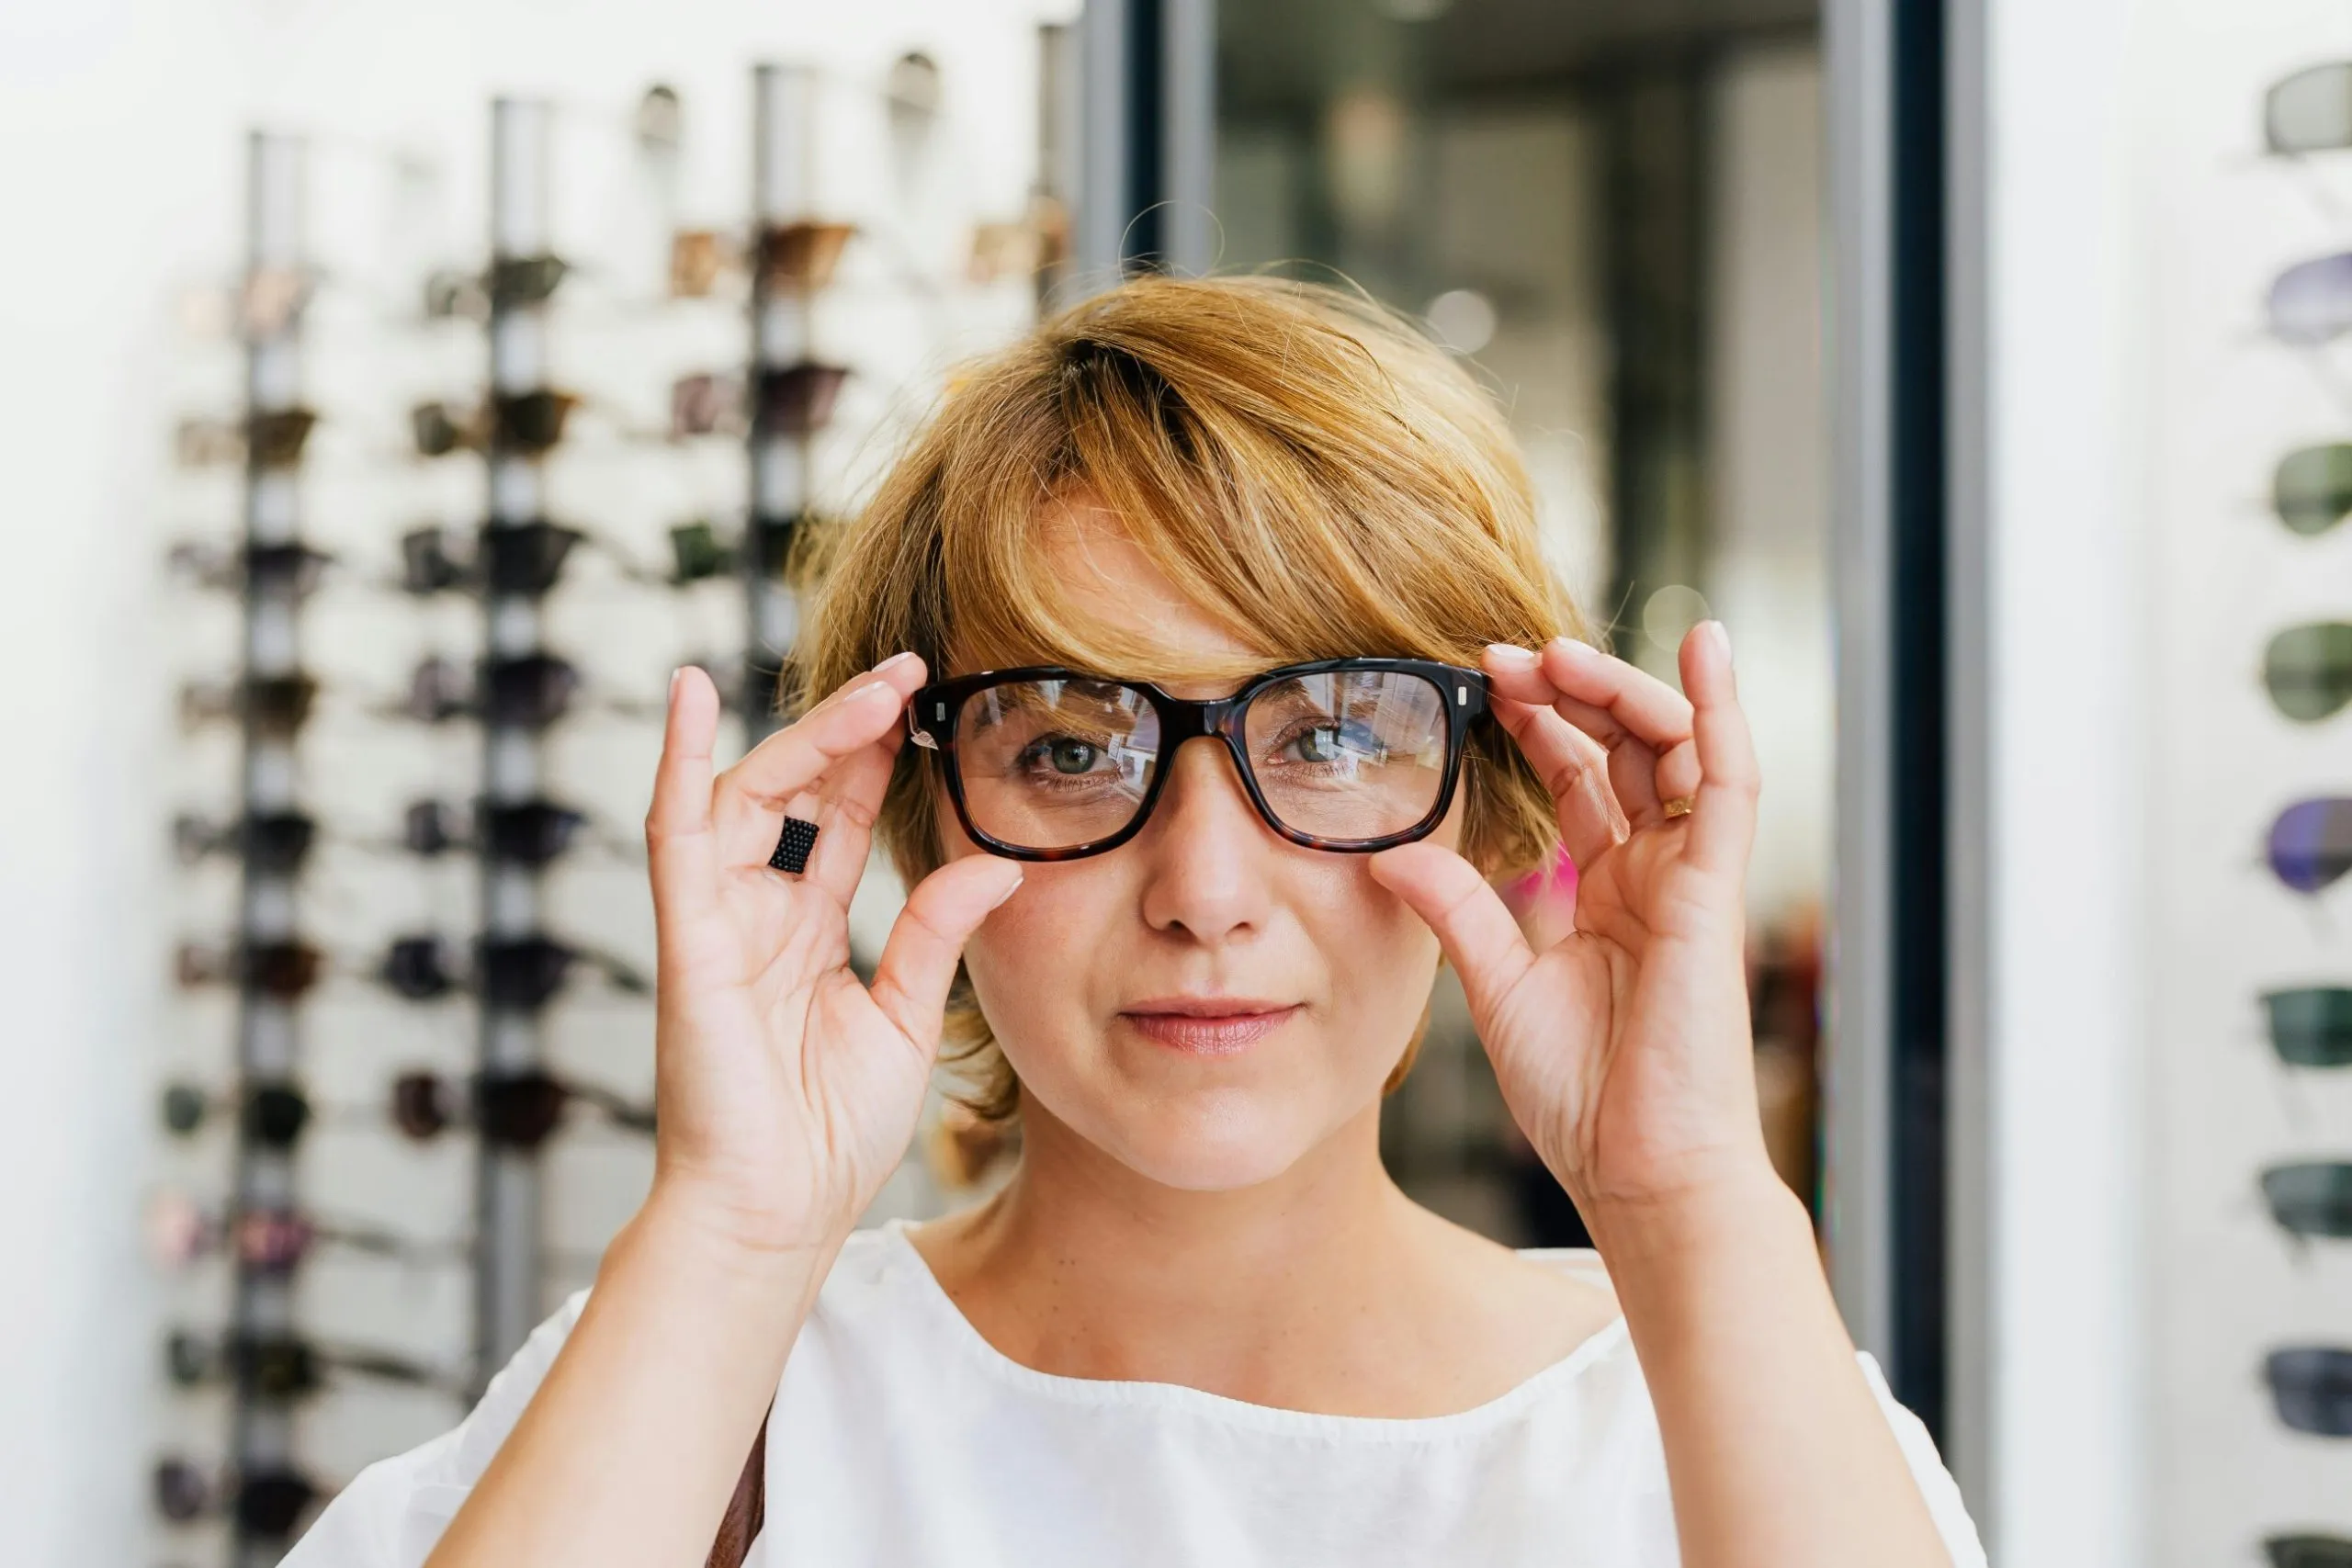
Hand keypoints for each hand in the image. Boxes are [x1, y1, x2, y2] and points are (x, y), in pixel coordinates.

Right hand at [643, 654, 1022, 1258]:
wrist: (777, 1218)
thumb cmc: (828, 1137)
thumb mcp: (904, 1015)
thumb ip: (936, 933)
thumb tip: (994, 863)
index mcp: (806, 934)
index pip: (841, 820)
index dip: (878, 758)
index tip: (929, 701)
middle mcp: (757, 916)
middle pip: (797, 792)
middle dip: (849, 728)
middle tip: (910, 672)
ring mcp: (717, 923)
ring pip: (749, 797)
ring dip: (807, 736)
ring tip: (873, 688)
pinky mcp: (688, 942)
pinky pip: (675, 836)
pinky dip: (678, 761)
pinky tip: (691, 694)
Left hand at [1369, 622, 1771, 1221]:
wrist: (1637, 1170)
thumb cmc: (1582, 1097)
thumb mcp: (1496, 984)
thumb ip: (1457, 909)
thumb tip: (1388, 853)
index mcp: (1607, 895)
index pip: (1581, 780)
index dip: (1540, 724)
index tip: (1483, 681)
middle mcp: (1652, 876)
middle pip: (1625, 750)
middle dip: (1571, 692)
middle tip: (1507, 656)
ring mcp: (1688, 879)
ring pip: (1673, 750)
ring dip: (1620, 690)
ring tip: (1558, 653)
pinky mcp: (1714, 891)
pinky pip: (1730, 783)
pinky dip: (1722, 711)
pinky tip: (1706, 647)